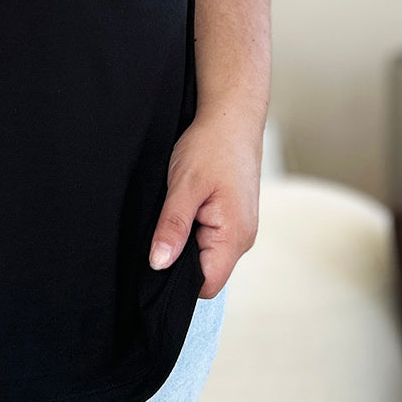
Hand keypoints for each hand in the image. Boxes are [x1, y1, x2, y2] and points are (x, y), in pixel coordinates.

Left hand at [148, 112, 262, 298]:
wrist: (233, 117)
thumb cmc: (212, 146)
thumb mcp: (184, 186)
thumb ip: (172, 228)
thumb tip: (158, 264)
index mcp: (235, 237)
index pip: (207, 284)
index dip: (179, 279)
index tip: (158, 257)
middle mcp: (244, 238)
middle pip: (208, 271)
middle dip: (181, 258)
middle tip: (162, 228)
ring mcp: (242, 228)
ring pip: (209, 254)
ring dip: (188, 240)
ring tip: (176, 212)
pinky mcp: (236, 217)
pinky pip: (213, 238)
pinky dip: (196, 228)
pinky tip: (187, 207)